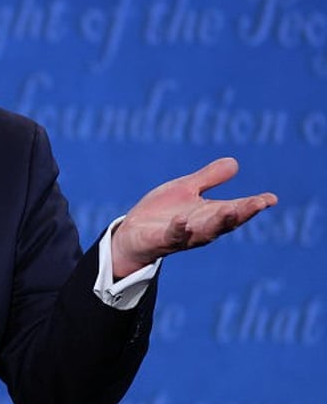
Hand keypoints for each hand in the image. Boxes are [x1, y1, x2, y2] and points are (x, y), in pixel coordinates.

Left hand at [111, 157, 277, 276]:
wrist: (132, 235)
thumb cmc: (162, 213)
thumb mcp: (185, 190)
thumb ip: (208, 178)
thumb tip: (234, 162)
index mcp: (209, 215)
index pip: (236, 209)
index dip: (253, 205)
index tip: (271, 198)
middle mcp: (200, 228)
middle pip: (225, 222)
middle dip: (242, 213)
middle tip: (258, 204)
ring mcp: (182, 237)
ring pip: (204, 232)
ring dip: (217, 222)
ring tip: (231, 209)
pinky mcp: (160, 241)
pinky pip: (171, 237)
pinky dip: (178, 230)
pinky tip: (183, 220)